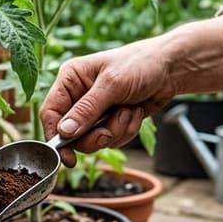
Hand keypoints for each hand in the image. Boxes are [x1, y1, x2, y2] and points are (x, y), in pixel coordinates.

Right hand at [41, 39, 180, 165]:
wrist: (172, 69)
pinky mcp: (110, 120)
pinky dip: (126, 131)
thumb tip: (64, 132)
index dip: (56, 136)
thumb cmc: (140, 64)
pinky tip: (135, 113)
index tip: (68, 157)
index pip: (50, 112)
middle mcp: (78, 96)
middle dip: (95, 135)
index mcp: (70, 80)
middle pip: (72, 134)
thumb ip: (87, 110)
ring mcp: (95, 110)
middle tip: (109, 130)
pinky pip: (111, 139)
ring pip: (93, 139)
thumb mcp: (112, 85)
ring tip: (128, 111)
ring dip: (115, 131)